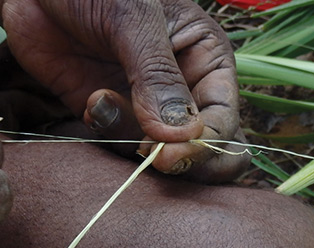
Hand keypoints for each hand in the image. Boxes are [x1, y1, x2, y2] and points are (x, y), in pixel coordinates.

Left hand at [0, 0, 249, 181]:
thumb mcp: (132, 20)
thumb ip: (157, 76)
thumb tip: (185, 134)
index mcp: (206, 58)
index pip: (224, 119)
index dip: (204, 146)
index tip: (168, 156)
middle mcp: (184, 86)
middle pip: (207, 150)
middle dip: (181, 161)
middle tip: (151, 157)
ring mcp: (146, 104)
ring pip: (158, 153)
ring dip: (127, 139)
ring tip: (99, 100)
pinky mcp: (108, 113)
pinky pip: (119, 146)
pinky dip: (104, 134)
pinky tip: (89, 102)